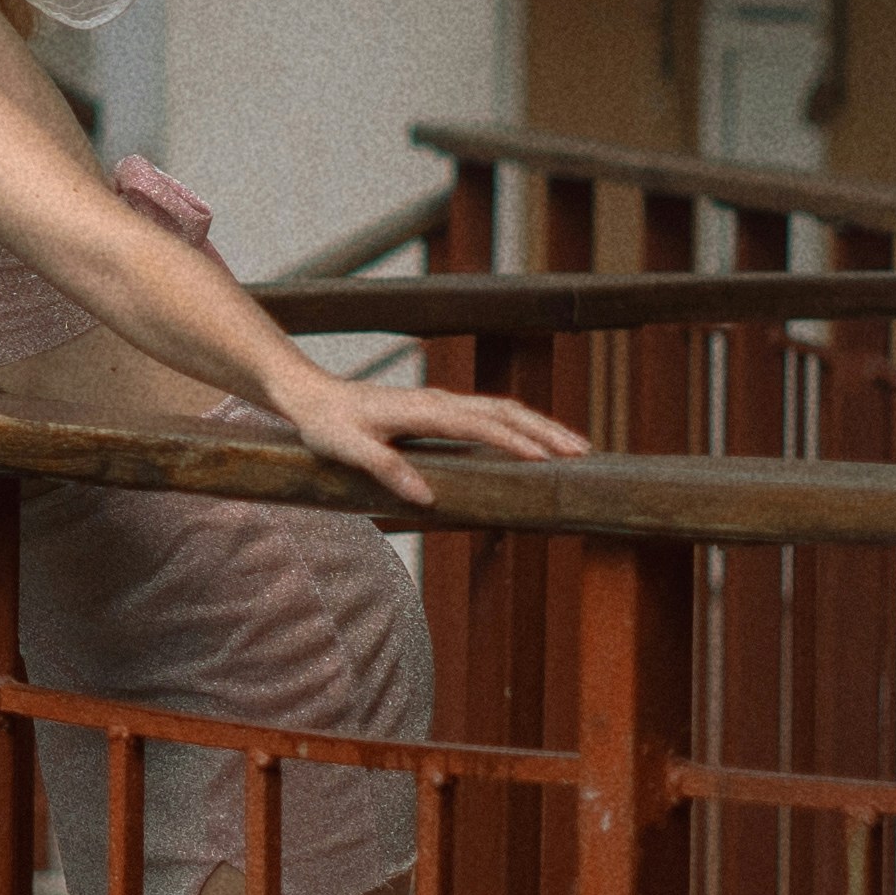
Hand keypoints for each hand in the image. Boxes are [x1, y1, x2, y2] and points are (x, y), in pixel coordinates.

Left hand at [271, 369, 585, 512]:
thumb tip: (427, 497)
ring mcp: (442, 404)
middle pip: (505, 411)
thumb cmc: (327, 425)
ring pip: (502, 409)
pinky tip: (534, 442)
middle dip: (546, 431)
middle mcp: (439, 402)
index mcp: (424, 411)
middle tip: (582, 453)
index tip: (547, 460)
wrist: (313, 397)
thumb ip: (386, 470)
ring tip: (574, 447)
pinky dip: (519, 425)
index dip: (515, 442)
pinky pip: (489, 415)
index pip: (481, 425)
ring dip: (539, 426)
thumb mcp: (348, 451)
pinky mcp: (440, 411)